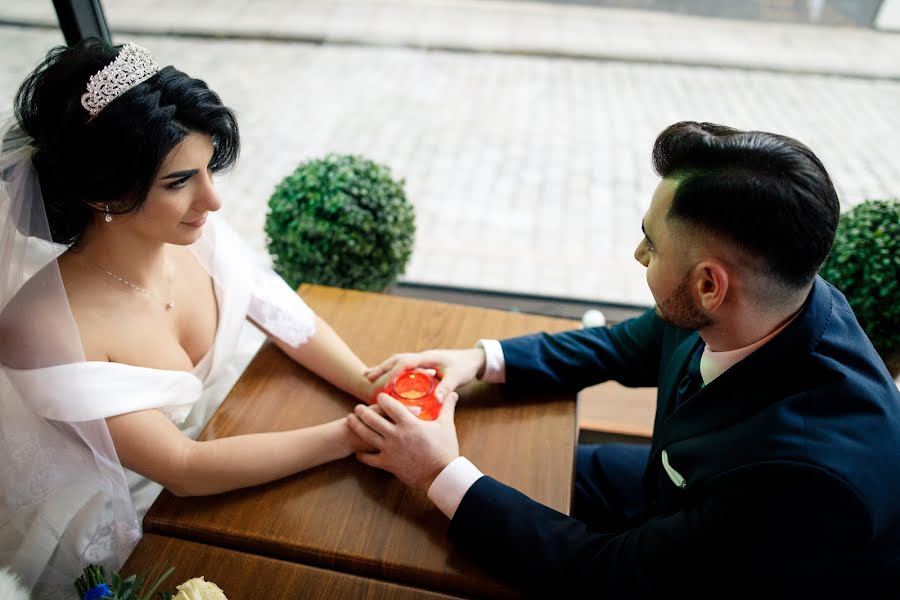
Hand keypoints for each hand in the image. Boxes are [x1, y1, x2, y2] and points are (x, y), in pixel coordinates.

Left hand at [348, 392, 459, 491]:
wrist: (441, 475)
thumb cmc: (445, 449)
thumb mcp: (446, 425)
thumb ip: (447, 407)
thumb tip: (453, 393)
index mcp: (409, 423)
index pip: (390, 406)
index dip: (382, 399)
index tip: (378, 396)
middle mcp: (395, 435)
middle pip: (372, 419)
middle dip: (363, 411)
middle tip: (357, 407)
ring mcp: (389, 450)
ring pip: (366, 436)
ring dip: (356, 427)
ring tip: (350, 420)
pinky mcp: (387, 464)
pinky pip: (370, 459)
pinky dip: (362, 455)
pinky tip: (357, 452)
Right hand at [364, 349, 485, 402]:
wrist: (473, 359)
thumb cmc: (465, 367)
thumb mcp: (456, 378)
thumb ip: (446, 388)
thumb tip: (437, 399)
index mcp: (427, 357)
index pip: (405, 362)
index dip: (393, 373)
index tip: (384, 385)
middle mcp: (422, 356)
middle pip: (396, 359)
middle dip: (381, 368)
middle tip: (367, 378)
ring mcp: (421, 359)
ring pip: (397, 361)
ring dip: (384, 368)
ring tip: (368, 377)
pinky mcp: (422, 364)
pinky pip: (403, 366)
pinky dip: (392, 371)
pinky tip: (386, 380)